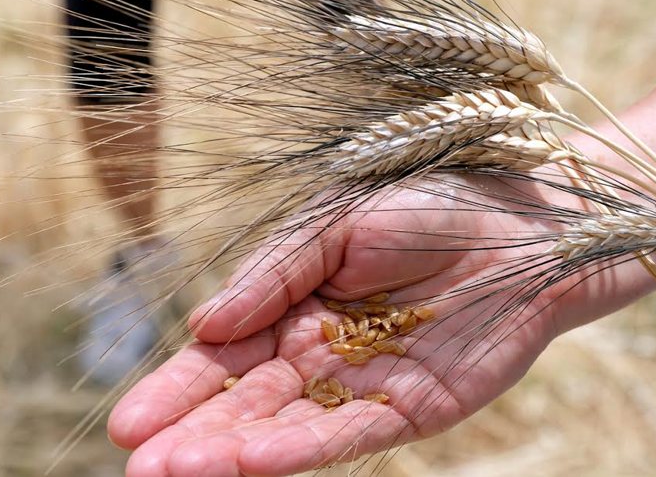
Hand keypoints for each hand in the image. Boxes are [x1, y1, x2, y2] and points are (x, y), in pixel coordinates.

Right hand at [108, 174, 647, 476]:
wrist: (524, 221)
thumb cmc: (430, 207)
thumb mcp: (337, 223)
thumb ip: (274, 273)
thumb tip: (204, 325)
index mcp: (296, 306)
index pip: (224, 358)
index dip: (178, 388)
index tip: (131, 421)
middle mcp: (323, 353)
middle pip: (248, 404)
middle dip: (195, 435)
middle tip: (142, 468)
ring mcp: (366, 385)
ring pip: (290, 429)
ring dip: (236, 455)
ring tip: (179, 475)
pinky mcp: (415, 408)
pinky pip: (352, 432)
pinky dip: (305, 449)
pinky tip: (258, 464)